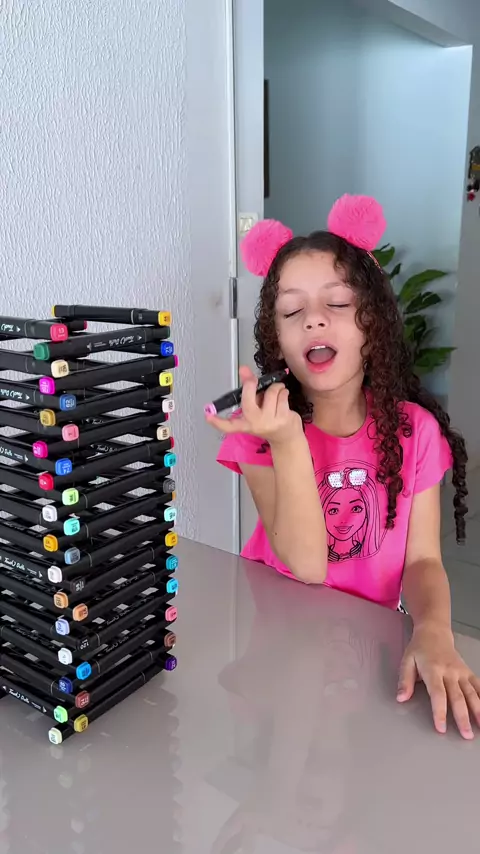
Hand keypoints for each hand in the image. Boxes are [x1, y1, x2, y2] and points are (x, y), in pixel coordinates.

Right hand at [205, 365, 302, 445]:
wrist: (287, 438)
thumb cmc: (269, 419)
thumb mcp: (255, 406)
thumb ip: (248, 387)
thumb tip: (243, 369)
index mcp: (244, 424)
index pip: (228, 426)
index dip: (217, 421)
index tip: (208, 416)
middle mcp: (255, 424)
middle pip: (248, 398)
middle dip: (251, 383)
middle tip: (254, 381)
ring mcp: (269, 422)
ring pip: (270, 392)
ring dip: (275, 388)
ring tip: (275, 393)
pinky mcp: (283, 418)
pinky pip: (282, 395)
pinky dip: (283, 392)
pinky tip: (283, 399)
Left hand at [397, 623, 479, 738]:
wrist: (434, 632)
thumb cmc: (419, 648)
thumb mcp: (407, 661)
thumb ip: (405, 680)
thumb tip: (401, 698)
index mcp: (433, 670)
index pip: (438, 694)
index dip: (440, 712)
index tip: (441, 727)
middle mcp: (449, 672)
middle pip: (457, 697)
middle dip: (462, 717)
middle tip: (466, 735)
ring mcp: (461, 672)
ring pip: (472, 693)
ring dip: (477, 711)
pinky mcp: (468, 672)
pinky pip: (478, 686)